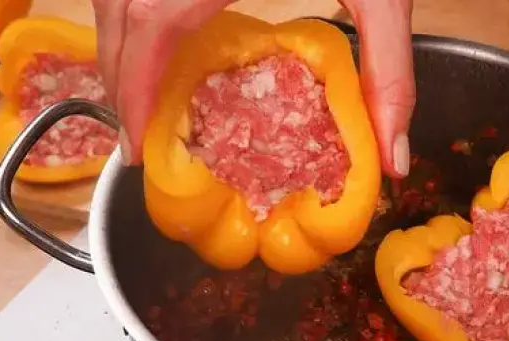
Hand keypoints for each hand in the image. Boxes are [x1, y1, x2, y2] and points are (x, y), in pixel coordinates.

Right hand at [91, 0, 414, 177]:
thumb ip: (389, 69)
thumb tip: (392, 157)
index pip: (153, 21)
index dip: (134, 84)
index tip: (136, 138)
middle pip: (116, 6)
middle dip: (119, 73)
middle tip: (137, 130)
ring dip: (118, 38)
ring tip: (139, 89)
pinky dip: (129, 5)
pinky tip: (153, 30)